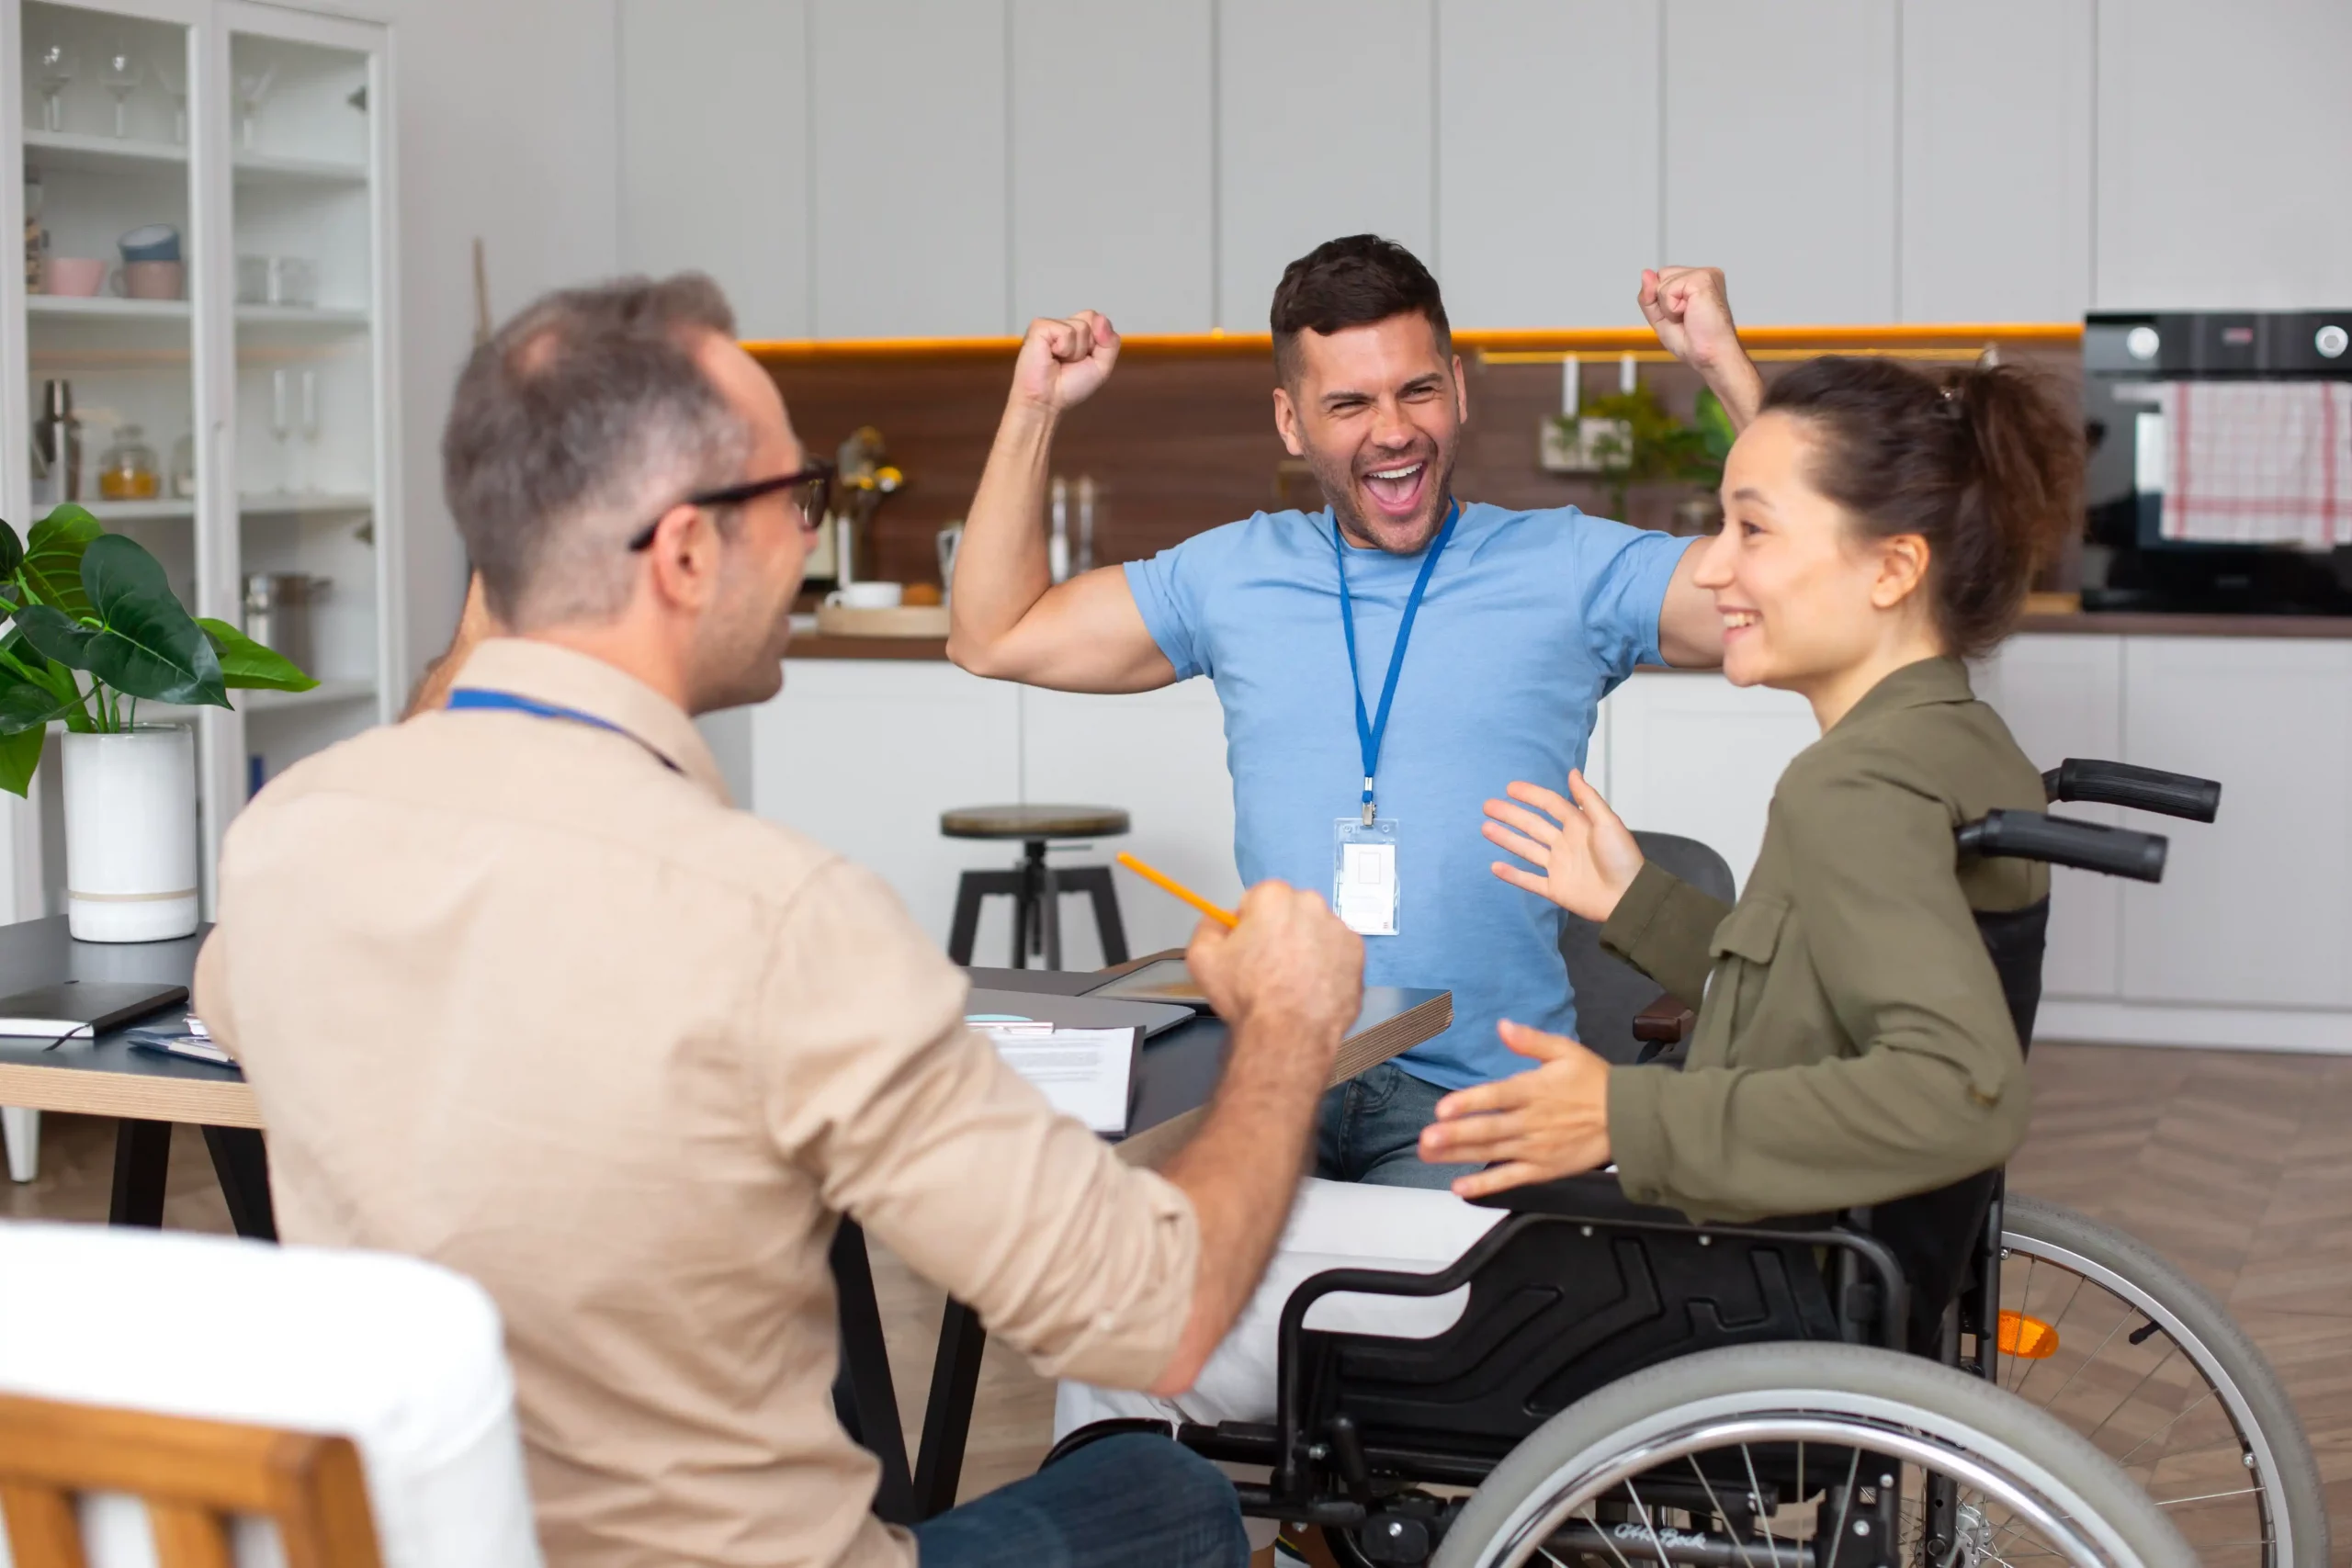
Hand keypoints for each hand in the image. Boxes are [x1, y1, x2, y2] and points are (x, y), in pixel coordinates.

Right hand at [1009, 311, 1120, 414]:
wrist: (1047, 401)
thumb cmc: (1068, 387)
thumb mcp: (1102, 366)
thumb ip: (1111, 342)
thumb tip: (1101, 318)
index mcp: (1076, 332)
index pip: (1099, 319)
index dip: (1098, 341)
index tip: (1084, 360)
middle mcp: (1063, 325)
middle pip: (1091, 318)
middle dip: (1088, 346)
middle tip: (1070, 362)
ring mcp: (1050, 325)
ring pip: (1081, 327)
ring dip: (1075, 352)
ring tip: (1060, 361)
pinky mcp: (1039, 327)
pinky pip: (1066, 332)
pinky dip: (1063, 349)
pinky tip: (1051, 356)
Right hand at [1187, 880, 1362, 1043]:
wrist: (1289, 1035)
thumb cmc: (1246, 994)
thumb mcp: (1202, 957)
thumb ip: (1208, 927)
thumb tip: (1219, 920)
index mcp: (1274, 896)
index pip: (1256, 901)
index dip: (1248, 926)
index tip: (1246, 950)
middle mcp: (1312, 904)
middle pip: (1289, 913)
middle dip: (1279, 933)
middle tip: (1269, 968)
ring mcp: (1340, 929)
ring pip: (1316, 932)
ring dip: (1306, 948)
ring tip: (1293, 983)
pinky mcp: (1358, 955)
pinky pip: (1337, 954)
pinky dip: (1328, 967)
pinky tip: (1313, 990)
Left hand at [1420, 1021, 1611, 1198]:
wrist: (1629, 1118)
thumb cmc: (1595, 1082)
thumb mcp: (1566, 1051)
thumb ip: (1531, 1040)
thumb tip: (1503, 1025)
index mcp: (1534, 1090)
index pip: (1496, 1097)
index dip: (1469, 1103)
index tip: (1443, 1109)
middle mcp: (1531, 1122)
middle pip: (1489, 1129)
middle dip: (1455, 1135)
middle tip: (1426, 1138)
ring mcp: (1536, 1148)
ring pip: (1492, 1154)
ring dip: (1459, 1155)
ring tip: (1428, 1155)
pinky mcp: (1543, 1169)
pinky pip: (1510, 1179)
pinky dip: (1485, 1186)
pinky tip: (1460, 1187)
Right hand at [1483, 770, 1643, 923]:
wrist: (1629, 897)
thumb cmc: (1623, 858)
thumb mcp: (1608, 823)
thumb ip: (1588, 798)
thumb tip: (1572, 772)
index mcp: (1579, 826)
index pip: (1550, 805)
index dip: (1532, 795)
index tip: (1511, 788)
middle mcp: (1565, 844)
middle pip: (1533, 825)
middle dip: (1510, 815)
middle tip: (1488, 805)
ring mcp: (1559, 867)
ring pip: (1526, 849)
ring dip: (1506, 838)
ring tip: (1485, 828)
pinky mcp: (1556, 889)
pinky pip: (1529, 880)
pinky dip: (1512, 874)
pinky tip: (1494, 866)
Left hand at [1638, 267, 1740, 372]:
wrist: (1712, 355)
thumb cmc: (1695, 341)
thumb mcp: (1661, 318)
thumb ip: (1649, 296)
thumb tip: (1645, 273)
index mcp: (1697, 281)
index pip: (1662, 278)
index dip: (1661, 301)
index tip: (1681, 317)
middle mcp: (1703, 274)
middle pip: (1660, 276)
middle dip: (1663, 302)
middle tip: (1685, 318)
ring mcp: (1704, 274)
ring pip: (1662, 282)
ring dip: (1668, 307)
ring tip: (1689, 317)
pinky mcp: (1703, 279)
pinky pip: (1667, 289)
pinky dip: (1672, 308)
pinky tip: (1690, 313)